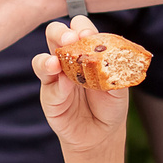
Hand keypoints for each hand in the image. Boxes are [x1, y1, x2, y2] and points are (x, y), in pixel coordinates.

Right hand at [33, 19, 131, 156]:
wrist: (102, 135)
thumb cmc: (111, 105)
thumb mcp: (119, 86)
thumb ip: (114, 71)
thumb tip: (105, 57)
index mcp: (86, 50)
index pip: (79, 28)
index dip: (82, 27)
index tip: (90, 35)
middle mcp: (68, 59)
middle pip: (55, 34)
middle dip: (61, 33)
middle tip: (71, 40)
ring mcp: (56, 77)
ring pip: (42, 58)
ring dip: (49, 57)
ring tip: (57, 61)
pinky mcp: (49, 95)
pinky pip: (47, 84)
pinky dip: (56, 82)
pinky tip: (65, 84)